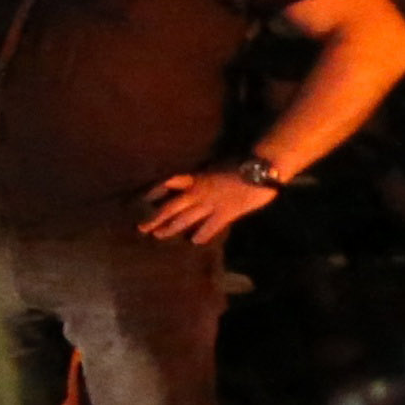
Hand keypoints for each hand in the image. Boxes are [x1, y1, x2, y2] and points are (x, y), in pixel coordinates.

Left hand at [139, 167, 276, 243]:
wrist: (262, 169)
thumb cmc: (241, 163)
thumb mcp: (215, 166)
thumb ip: (204, 175)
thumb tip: (197, 179)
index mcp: (195, 178)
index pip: (168, 183)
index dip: (154, 191)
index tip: (143, 198)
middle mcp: (198, 192)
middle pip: (170, 207)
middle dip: (155, 218)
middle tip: (142, 228)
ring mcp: (211, 204)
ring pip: (185, 219)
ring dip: (171, 228)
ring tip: (159, 235)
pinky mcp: (226, 213)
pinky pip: (210, 226)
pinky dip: (202, 234)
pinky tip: (195, 241)